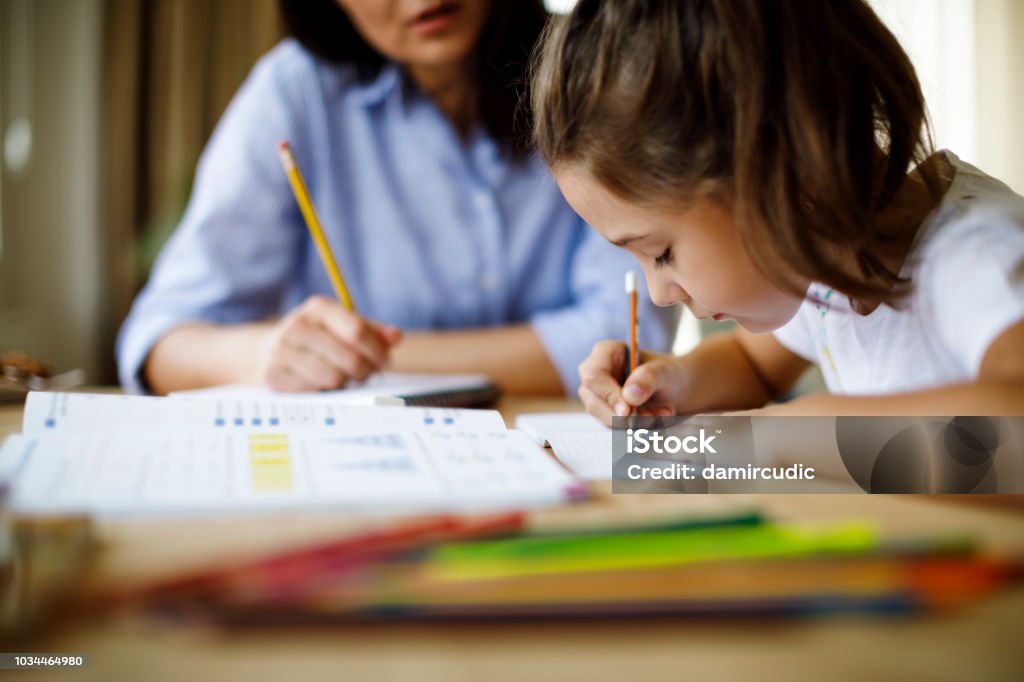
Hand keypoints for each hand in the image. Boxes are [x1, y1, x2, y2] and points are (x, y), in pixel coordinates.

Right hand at [257, 295, 401, 390]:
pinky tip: (325, 384)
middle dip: (366, 370)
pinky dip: (326, 391)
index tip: (385, 361)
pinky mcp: (273, 375)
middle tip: (368, 374)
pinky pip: (315, 390)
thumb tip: (396, 336)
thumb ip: (371, 330)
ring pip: (334, 377)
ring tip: (346, 378)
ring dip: (347, 382)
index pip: (357, 330)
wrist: (263, 351)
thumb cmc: (316, 338)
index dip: (377, 350)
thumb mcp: (341, 326)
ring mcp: (281, 350)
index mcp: (317, 307)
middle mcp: (296, 325)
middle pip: (349, 357)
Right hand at [577, 340, 686, 424]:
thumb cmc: (666, 373)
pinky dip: (636, 427)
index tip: (628, 411)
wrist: (673, 389)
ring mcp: (597, 396)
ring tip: (660, 413)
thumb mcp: (664, 371)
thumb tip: (629, 395)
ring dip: (634, 422)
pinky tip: (654, 417)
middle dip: (624, 415)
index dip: (608, 395)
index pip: (594, 377)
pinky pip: (615, 427)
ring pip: (605, 418)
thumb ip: (648, 378)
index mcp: (604, 353)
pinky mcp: (604, 413)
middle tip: (651, 417)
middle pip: (594, 402)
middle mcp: (594, 374)